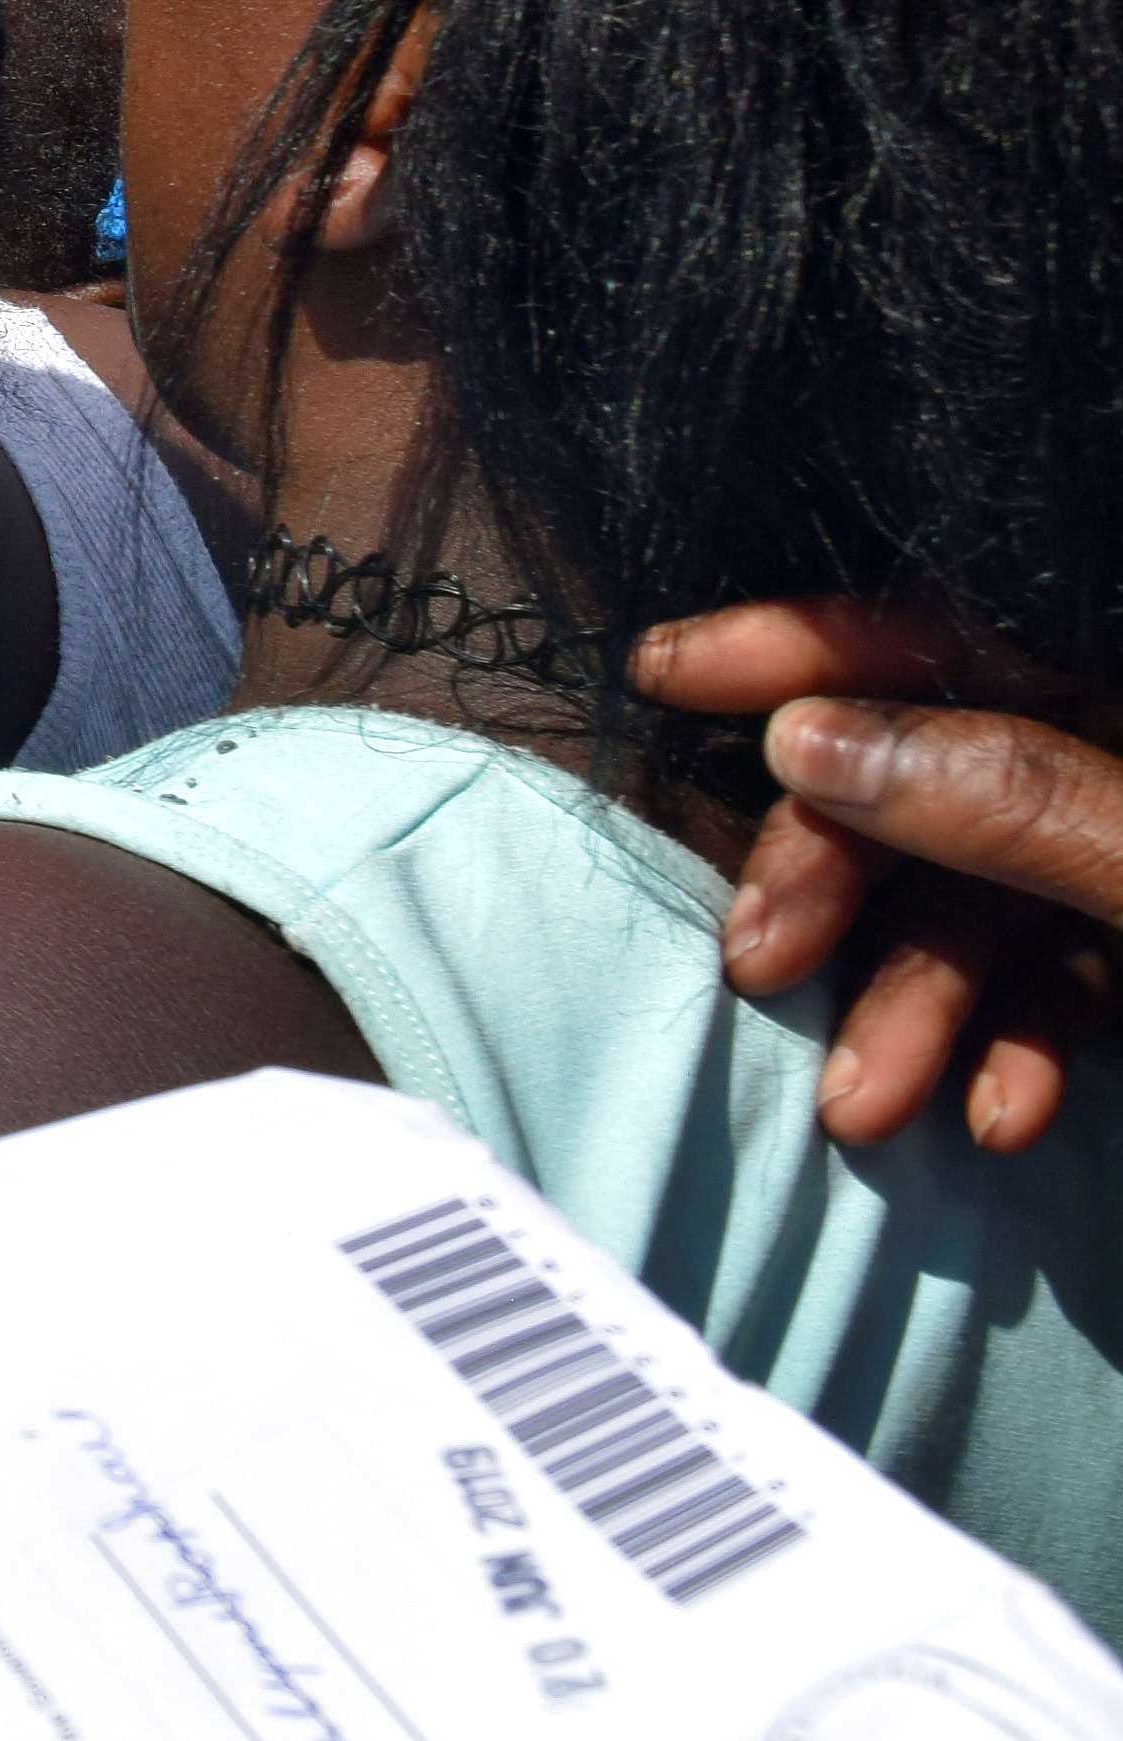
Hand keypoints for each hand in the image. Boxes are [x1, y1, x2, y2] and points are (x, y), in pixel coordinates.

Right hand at [640, 599, 1119, 1150]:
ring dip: (912, 1004)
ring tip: (864, 1111)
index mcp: (1119, 676)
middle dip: (837, 883)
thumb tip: (804, 737)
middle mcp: (1107, 745)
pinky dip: (1012, 1044)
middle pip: (928, 774)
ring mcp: (1116, 849)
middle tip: (758, 968)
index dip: (802, 642)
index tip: (663, 672)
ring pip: (977, 895)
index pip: (947, 623)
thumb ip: (1010, 800)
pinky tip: (999, 1116)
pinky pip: (1054, 974)